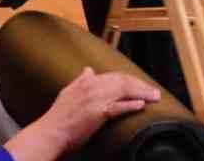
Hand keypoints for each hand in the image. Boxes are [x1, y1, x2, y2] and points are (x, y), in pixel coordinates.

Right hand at [4, 66, 160, 160]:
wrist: (49, 133)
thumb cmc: (58, 116)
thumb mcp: (68, 92)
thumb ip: (80, 81)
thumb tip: (89, 70)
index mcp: (87, 82)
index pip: (115, 76)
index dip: (131, 81)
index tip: (142, 86)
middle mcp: (92, 87)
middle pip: (123, 81)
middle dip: (141, 86)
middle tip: (154, 92)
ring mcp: (95, 99)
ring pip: (124, 91)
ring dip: (142, 93)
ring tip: (154, 97)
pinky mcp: (97, 113)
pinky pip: (118, 107)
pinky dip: (130, 105)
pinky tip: (140, 105)